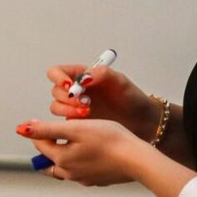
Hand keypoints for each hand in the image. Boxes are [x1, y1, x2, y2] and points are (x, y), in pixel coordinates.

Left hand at [16, 118, 138, 185]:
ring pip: (65, 168)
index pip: (40, 145)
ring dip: (63, 156)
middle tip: (53, 135)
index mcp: (62, 160)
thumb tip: (24, 129)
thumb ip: (47, 129)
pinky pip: (81, 172)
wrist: (137, 159)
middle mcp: (70, 174)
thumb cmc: (110, 141)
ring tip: (71, 143)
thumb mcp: (75, 128)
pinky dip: (79, 163)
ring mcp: (85, 179)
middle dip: (49, 148)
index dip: (40, 131)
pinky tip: (89, 153)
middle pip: (50, 160)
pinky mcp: (98, 180)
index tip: (43, 122)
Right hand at [45, 63, 159, 139]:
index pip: (57, 72)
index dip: (58, 78)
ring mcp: (74, 108)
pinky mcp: (77, 123)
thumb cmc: (130, 97)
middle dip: (67, 97)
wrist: (140, 120)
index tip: (70, 86)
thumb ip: (100, 74)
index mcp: (81, 75)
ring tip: (87, 112)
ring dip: (67, 109)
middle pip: (56, 91)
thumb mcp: (119, 80)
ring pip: (56, 107)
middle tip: (85, 101)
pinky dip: (71, 121)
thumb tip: (82, 78)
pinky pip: (63, 122)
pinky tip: (86, 122)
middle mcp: (75, 91)